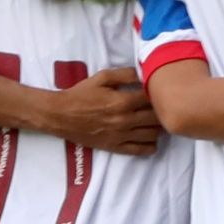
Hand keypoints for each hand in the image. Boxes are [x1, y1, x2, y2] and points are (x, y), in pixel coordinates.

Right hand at [42, 67, 163, 155]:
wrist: (61, 115)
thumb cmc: (81, 94)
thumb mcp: (102, 77)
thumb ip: (125, 74)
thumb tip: (145, 73)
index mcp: (123, 101)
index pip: (153, 99)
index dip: (159, 94)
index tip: (160, 92)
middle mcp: (125, 120)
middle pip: (156, 118)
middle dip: (162, 111)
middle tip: (163, 107)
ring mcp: (121, 136)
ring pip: (152, 135)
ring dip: (159, 128)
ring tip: (157, 121)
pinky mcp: (115, 147)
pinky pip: (140, 150)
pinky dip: (150, 146)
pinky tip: (151, 139)